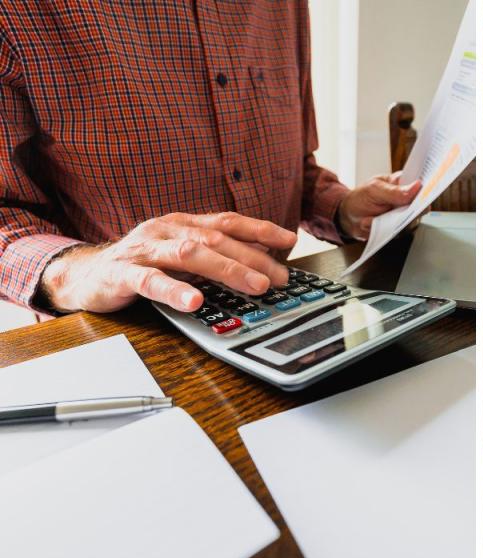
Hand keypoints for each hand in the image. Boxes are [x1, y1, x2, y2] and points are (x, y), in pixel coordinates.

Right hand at [40, 212, 296, 312]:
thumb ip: (213, 256)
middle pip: (216, 240)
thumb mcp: (180, 256)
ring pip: (190, 254)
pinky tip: (194, 302)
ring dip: (226, 270)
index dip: (259, 229)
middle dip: (252, 259)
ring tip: (253, 286)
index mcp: (182, 224)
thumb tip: (260, 264)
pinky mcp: (122, 273)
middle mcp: (166, 231)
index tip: (290, 240)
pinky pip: (150, 280)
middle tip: (278, 278)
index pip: (227, 222)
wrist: (85, 275)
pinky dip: (174, 291)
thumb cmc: (140, 265)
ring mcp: (144, 250)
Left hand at [336, 172, 421, 239]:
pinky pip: (400, 233)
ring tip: (374, 218)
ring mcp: (404, 216)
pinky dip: (386, 231)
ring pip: (412, 221)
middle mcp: (407, 200)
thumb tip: (416, 187)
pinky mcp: (399, 229)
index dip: (429, 187)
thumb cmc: (361, 198)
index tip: (426, 192)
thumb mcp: (374, 190)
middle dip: (414, 209)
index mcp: (403, 183)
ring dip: (395, 222)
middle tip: (397, 209)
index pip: (422, 184)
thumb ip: (394, 191)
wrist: (348, 217)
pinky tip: (372, 224)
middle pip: (422, 205)